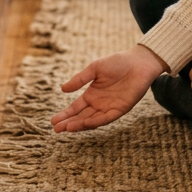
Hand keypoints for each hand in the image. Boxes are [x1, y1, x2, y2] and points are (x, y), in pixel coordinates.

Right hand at [51, 44, 167, 132]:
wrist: (138, 62)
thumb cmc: (117, 63)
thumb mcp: (94, 69)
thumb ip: (79, 80)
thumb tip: (62, 89)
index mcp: (91, 94)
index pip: (75, 108)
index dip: (65, 115)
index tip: (53, 121)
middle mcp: (99, 104)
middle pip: (81, 117)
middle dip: (68, 123)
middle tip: (56, 129)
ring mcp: (109, 108)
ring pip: (91, 120)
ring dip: (79, 125)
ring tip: (67, 128)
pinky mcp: (120, 109)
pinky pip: (106, 118)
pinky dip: (95, 122)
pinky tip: (85, 123)